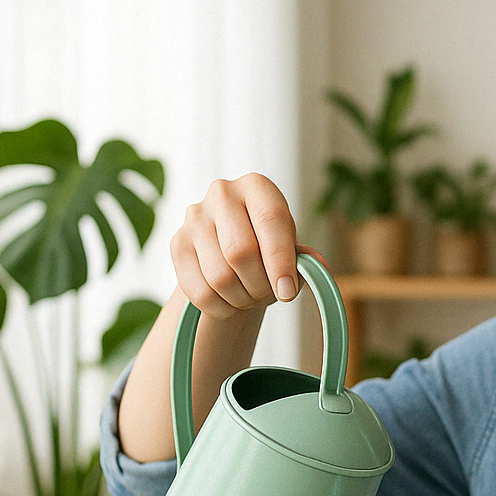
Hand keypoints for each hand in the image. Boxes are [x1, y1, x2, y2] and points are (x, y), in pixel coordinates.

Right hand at [171, 173, 324, 318]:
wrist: (231, 251)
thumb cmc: (269, 246)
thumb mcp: (290, 246)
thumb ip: (303, 257)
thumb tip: (318, 266)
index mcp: (257, 187)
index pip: (271, 221)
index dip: (281, 261)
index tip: (287, 292)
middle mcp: (222, 193)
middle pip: (240, 252)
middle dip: (260, 285)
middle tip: (270, 295)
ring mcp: (194, 217)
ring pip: (219, 276)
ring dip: (241, 298)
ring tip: (251, 296)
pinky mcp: (176, 243)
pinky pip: (199, 291)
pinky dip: (221, 308)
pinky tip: (231, 302)